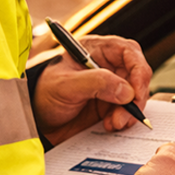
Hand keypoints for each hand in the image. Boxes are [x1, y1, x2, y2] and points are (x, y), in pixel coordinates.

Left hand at [32, 35, 151, 144]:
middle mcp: (108, 65)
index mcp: (97, 49)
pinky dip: (125, 120)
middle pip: (138, 76)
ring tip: (114, 123)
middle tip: (123, 116)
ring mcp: (111, 86)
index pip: (129, 52)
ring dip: (130, 112)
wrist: (36, 119)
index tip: (135, 92)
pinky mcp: (111, 105)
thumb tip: (127, 91)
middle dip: (135, 98)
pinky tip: (111, 125)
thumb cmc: (44, 93)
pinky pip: (128, 111)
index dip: (138, 70)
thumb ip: (96, 83)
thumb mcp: (66, 85)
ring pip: (136, 96)